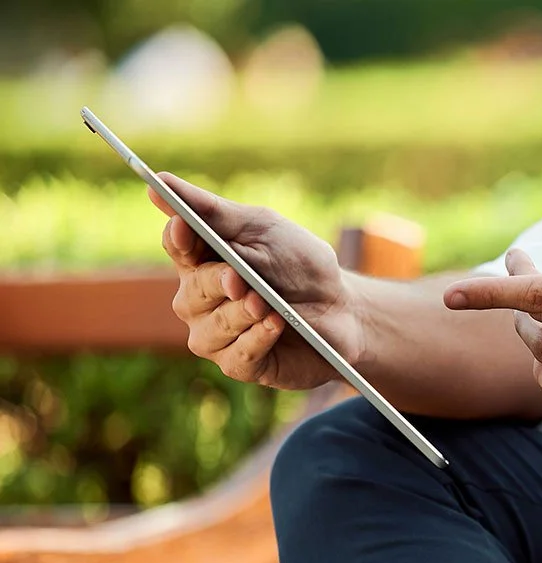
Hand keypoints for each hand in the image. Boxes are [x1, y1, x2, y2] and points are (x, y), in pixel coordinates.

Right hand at [151, 173, 363, 388]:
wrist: (344, 310)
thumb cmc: (300, 266)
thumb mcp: (264, 229)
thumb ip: (214, 212)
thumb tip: (159, 181)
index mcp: (202, 260)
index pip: (176, 246)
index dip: (179, 238)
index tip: (186, 227)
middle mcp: (200, 300)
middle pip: (191, 291)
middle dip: (216, 283)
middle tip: (239, 279)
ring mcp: (217, 335)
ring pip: (211, 328)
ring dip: (241, 314)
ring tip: (266, 303)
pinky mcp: (241, 364)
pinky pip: (237, 356)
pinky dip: (258, 339)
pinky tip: (276, 324)